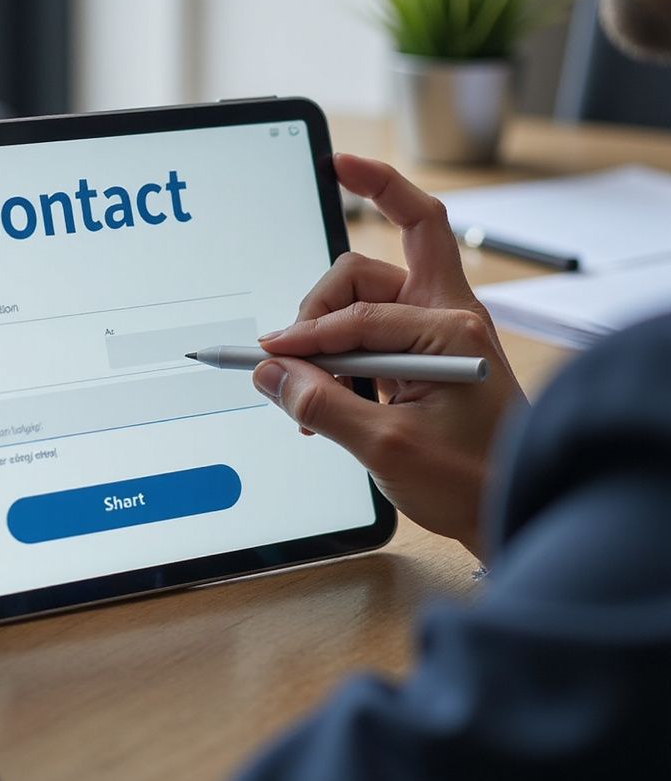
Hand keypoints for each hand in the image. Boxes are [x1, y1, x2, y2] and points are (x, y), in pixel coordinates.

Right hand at [252, 154, 526, 559]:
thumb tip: (271, 374)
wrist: (511, 508)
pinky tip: (327, 398)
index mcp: (450, 329)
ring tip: (311, 387)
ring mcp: (432, 334)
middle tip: (295, 356)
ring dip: (326, 334)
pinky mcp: (420, 355)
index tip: (270, 356)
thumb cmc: (472, 479)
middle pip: (364, 272)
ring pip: (359, 299)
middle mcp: (444, 316)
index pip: (357, 315)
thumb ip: (320, 405)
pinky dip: (339, 357)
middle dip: (320, 305)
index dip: (307, 335)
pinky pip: (366, 333)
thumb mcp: (386, 447)